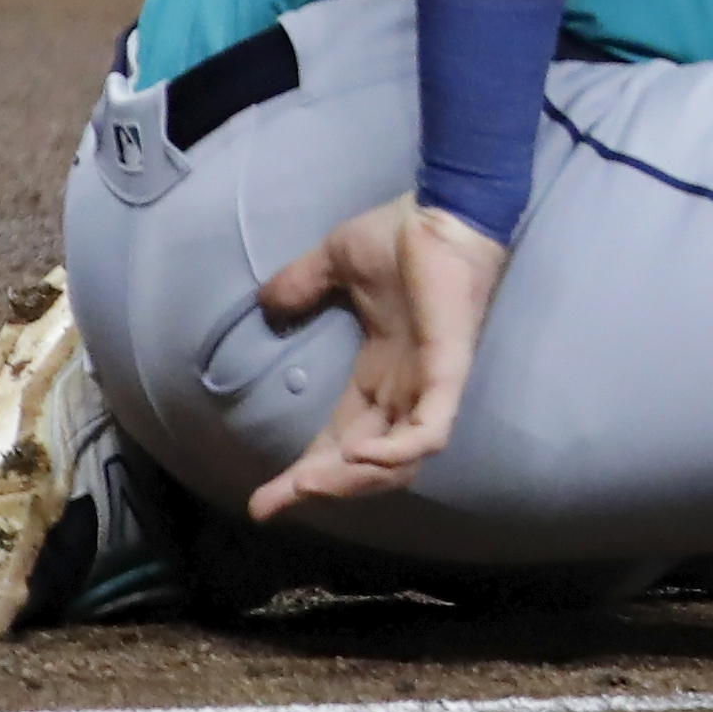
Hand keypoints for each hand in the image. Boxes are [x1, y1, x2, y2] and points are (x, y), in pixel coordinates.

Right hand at [247, 197, 508, 520]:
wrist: (447, 206)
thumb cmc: (403, 234)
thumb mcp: (336, 264)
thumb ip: (301, 286)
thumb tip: (266, 305)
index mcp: (382, 371)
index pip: (342, 437)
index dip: (305, 469)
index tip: (264, 498)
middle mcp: (405, 387)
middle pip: (363, 461)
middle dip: (318, 488)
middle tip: (272, 505)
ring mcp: (430, 383)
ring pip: (397, 460)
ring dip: (351, 479)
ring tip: (307, 484)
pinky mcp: (448, 371)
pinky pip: (430, 431)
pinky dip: (396, 452)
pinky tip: (360, 456)